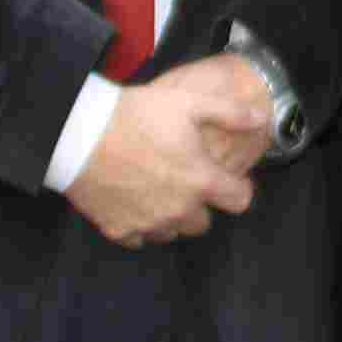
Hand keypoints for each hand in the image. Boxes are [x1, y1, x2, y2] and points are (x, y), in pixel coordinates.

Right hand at [64, 55, 273, 248]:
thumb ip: (230, 113)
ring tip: (157, 190)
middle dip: (200, 205)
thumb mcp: (189, 102)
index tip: (227, 179)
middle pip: (204, 223)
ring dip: (171, 217)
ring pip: (172, 233)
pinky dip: (140, 225)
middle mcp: (180, 211)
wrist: (79, 134)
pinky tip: (132, 201)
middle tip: (184, 180)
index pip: (240, 201)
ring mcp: (148, 224)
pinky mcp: (120, 231)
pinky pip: (140, 238)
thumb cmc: (137, 115)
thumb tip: (262, 119)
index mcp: (201, 181)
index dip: (238, 189)